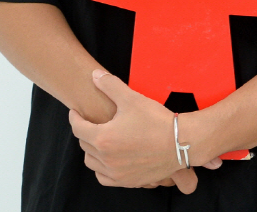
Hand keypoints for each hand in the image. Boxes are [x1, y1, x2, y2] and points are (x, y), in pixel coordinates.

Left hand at [68, 70, 221, 190]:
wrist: (181, 143)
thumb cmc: (156, 120)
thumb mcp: (132, 98)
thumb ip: (110, 85)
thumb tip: (94, 75)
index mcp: (103, 138)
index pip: (78, 128)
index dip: (75, 117)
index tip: (76, 112)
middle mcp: (106, 159)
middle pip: (84, 144)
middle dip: (85, 132)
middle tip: (92, 123)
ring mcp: (116, 173)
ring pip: (91, 163)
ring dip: (91, 151)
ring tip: (99, 141)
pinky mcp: (127, 181)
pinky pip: (104, 177)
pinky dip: (102, 169)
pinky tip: (109, 160)